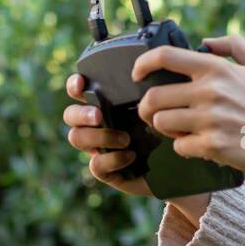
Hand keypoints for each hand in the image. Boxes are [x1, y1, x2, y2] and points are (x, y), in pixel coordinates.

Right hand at [63, 73, 152, 196]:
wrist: (175, 163)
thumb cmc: (164, 127)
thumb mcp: (155, 106)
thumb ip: (144, 92)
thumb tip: (143, 75)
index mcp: (104, 104)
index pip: (78, 90)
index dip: (74, 85)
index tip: (82, 83)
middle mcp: (95, 125)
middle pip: (69, 115)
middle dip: (81, 114)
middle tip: (99, 116)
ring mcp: (97, 147)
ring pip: (76, 138)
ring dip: (100, 136)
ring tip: (126, 139)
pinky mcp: (105, 170)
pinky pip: (95, 165)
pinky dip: (112, 159)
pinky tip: (131, 156)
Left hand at [131, 34, 244, 179]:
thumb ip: (233, 45)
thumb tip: (206, 41)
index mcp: (216, 69)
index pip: (165, 57)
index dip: (142, 63)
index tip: (137, 73)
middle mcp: (209, 92)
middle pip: (153, 98)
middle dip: (148, 107)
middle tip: (155, 112)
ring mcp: (209, 120)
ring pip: (161, 123)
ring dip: (166, 128)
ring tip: (180, 129)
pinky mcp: (212, 146)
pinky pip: (179, 146)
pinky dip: (184, 147)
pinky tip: (197, 145)